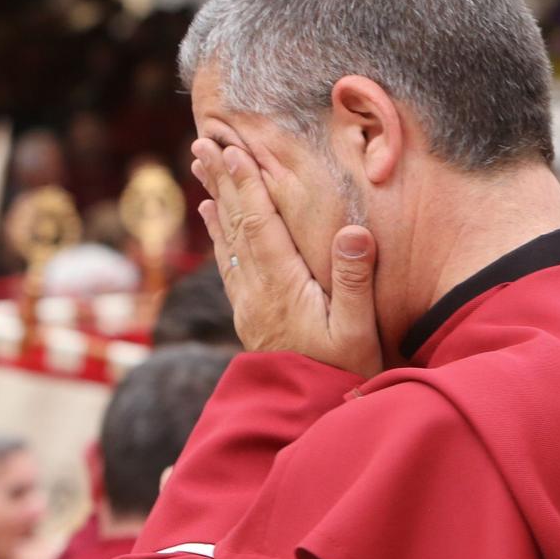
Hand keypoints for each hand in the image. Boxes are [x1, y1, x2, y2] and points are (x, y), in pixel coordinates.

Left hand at [192, 138, 381, 376]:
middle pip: (235, 224)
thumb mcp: (358, 329)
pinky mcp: (249, 313)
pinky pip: (227, 262)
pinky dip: (218, 232)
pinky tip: (213, 215)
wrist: (306, 415)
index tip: (232, 149)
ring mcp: (249, 302)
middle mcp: (257, 289)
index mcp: (283, 285)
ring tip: (201, 167)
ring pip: (226, 240)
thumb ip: (354, 280)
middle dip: (221, 181)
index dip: (246, 184)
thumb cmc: (342, 372)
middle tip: (203, 143)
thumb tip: (353, 229)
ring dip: (215, 198)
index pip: (259, 224)